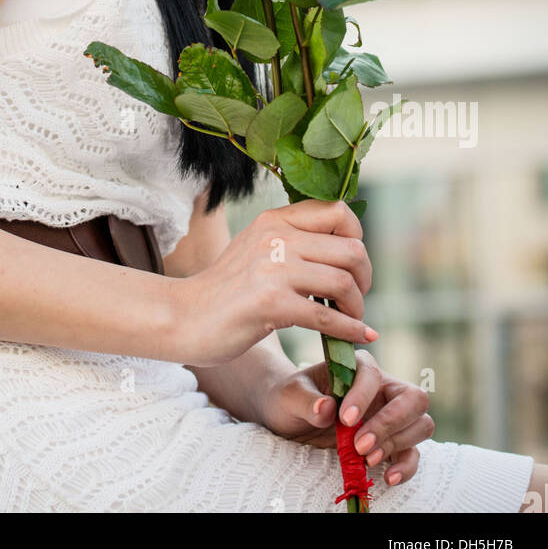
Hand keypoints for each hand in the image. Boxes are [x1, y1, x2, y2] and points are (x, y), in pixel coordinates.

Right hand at [173, 200, 376, 367]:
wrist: (183, 317)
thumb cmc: (226, 290)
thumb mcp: (257, 249)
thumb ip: (291, 240)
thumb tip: (344, 244)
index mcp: (274, 219)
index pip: (338, 211)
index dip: (356, 238)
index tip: (351, 264)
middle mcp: (276, 237)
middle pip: (350, 249)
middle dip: (364, 277)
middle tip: (356, 297)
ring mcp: (273, 269)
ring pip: (343, 282)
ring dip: (357, 307)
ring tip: (351, 319)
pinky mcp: (270, 304)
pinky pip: (327, 318)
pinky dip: (350, 331)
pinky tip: (357, 338)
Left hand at [258, 350, 434, 486]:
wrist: (289, 416)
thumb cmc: (290, 397)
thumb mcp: (289, 395)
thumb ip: (305, 399)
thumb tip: (325, 408)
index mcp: (357, 367)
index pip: (373, 375)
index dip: (364, 396)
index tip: (345, 420)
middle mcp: (381, 388)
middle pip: (413, 398)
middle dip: (390, 423)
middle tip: (361, 444)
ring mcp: (390, 415)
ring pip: (420, 424)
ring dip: (397, 444)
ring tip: (367, 459)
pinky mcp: (390, 442)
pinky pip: (413, 453)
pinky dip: (406, 466)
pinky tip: (388, 477)